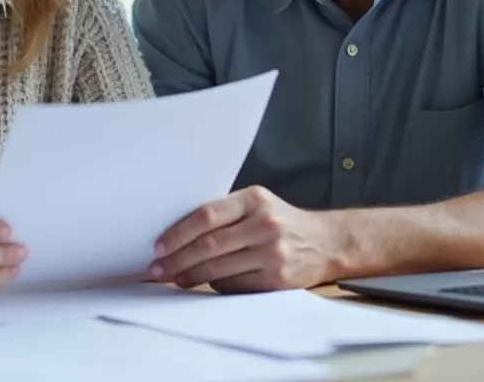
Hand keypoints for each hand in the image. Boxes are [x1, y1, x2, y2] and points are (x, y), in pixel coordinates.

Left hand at [149, 186, 339, 292]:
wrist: (326, 242)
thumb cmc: (282, 222)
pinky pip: (234, 285)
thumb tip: (177, 233)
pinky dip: (214, 284)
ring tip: (175, 277)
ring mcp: (272, 253)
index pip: (206, 215)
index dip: (178, 233)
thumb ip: (225, 213)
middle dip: (177, 259)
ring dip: (190, 275)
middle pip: (208, 245)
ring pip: (218, 268)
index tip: (158, 246)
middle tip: (158, 268)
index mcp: (254, 199)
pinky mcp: (277, 279)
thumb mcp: (258, 204)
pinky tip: (203, 282)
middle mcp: (265, 224)